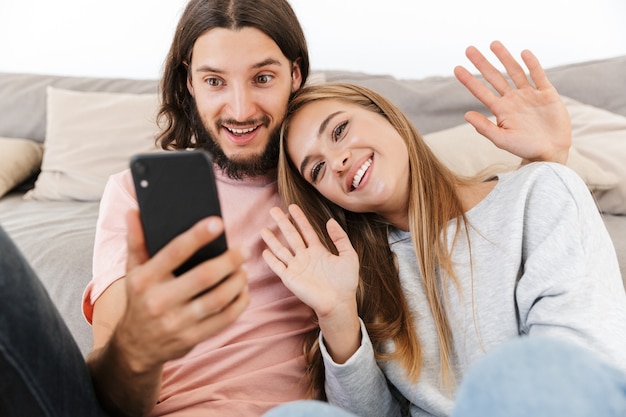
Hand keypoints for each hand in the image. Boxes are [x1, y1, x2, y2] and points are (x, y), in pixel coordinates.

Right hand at [116, 209, 249, 372]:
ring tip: (244, 270)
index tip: (218, 222)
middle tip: (243, 250)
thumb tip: (134, 211)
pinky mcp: (191, 339)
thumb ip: (136, 241)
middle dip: (229, 260)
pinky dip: (239, 304)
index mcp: (144, 279)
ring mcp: (176, 323)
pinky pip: (223, 320)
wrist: (134, 347)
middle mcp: (158, 301)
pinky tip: (243, 292)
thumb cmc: (139, 298)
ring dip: (237, 282)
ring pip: (218, 299)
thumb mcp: (132, 271)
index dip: (197, 236)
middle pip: (204, 276)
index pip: (174, 252)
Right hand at [261, 205, 360, 361]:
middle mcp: (305, 257)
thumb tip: (330, 221)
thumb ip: (340, 238)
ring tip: (264, 229)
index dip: (300, 219)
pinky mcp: (290, 278)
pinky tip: (264, 251)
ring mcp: (296, 267)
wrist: (339, 302)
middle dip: (282, 222)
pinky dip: (271, 259)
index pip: (306, 231)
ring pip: (281, 249)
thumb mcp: (349, 256)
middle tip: (273, 210)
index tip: (292, 207)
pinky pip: (278, 266)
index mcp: (318, 251)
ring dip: (272, 239)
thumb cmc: (346, 282)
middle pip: (291, 236)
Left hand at [454, 40, 570, 164]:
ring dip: (504, 58)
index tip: (456, 68)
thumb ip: (484, 127)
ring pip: (515, 71)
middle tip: (469, 49)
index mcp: (501, 110)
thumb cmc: (524, 148)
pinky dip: (532, 64)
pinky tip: (524, 53)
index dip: (469, 80)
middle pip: (495, 77)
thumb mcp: (501, 140)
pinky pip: (538, 75)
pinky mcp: (547, 94)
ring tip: (493, 44)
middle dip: (482, 63)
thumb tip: (465, 115)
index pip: (481, 92)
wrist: (549, 153)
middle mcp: (513, 99)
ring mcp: (529, 95)